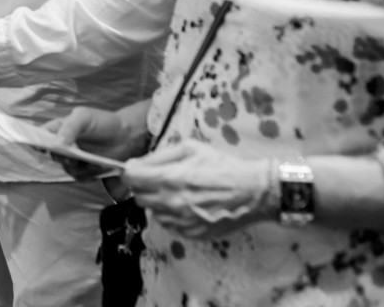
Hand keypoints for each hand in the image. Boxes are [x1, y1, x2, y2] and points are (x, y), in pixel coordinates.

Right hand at [44, 107, 147, 180]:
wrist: (125, 136)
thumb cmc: (103, 122)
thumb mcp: (85, 117)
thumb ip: (70, 127)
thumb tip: (56, 144)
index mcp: (60, 128)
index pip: (42, 135)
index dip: (36, 140)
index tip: (37, 146)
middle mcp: (63, 144)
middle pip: (52, 153)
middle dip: (59, 155)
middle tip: (70, 154)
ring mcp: (73, 158)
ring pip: (63, 166)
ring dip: (73, 165)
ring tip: (85, 159)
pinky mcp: (84, 170)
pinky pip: (77, 176)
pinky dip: (85, 172)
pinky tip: (95, 165)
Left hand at [122, 141, 272, 239]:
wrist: (252, 192)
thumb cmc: (222, 166)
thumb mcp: (190, 149)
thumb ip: (158, 156)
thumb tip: (135, 164)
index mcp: (169, 179)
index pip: (130, 179)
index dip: (130, 172)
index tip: (136, 169)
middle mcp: (171, 203)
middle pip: (138, 196)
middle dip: (143, 186)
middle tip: (158, 178)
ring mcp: (180, 222)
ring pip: (152, 212)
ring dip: (157, 201)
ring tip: (177, 191)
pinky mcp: (190, 234)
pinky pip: (169, 224)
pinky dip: (172, 214)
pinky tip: (187, 204)